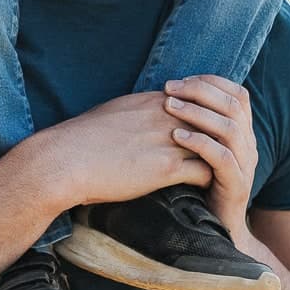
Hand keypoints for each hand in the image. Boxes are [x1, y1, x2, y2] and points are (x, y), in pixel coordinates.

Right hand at [42, 91, 212, 207]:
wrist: (65, 160)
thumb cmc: (81, 138)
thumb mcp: (113, 112)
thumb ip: (137, 110)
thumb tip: (143, 114)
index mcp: (152, 101)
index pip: (197, 100)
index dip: (207, 116)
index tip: (211, 131)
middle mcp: (165, 117)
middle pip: (211, 120)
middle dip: (220, 136)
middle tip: (225, 153)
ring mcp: (167, 142)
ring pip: (213, 146)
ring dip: (217, 160)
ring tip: (219, 173)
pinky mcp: (165, 169)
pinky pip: (204, 172)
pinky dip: (208, 180)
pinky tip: (203, 189)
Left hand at [162, 75, 258, 236]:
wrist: (215, 231)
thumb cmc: (199, 184)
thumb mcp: (199, 150)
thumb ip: (195, 124)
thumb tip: (169, 93)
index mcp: (243, 132)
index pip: (237, 94)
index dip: (210, 82)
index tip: (180, 80)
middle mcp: (249, 145)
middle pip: (233, 105)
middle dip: (199, 92)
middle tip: (169, 89)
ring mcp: (246, 165)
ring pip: (229, 128)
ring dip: (197, 113)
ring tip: (169, 106)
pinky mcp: (236, 185)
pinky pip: (222, 158)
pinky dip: (199, 143)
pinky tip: (176, 136)